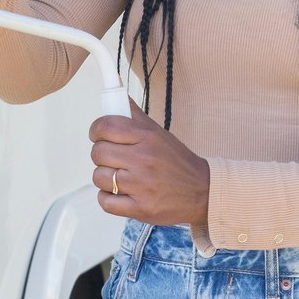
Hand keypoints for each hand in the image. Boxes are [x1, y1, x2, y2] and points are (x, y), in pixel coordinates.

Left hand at [89, 100, 211, 227]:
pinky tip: (120, 193)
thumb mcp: (158, 133)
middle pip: (98, 153)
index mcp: (148, 138)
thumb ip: (134, 114)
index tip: (99, 135)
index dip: (96, 130)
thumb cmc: (177, 162)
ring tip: (119, 177)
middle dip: (101, 155)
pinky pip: (105, 201)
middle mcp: (143, 160)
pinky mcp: (140, 208)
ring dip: (105, 178)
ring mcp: (141, 186)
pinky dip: (108, 198)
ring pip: (99, 177)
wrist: (202, 191)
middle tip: (112, 158)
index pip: (106, 126)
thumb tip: (116, 90)